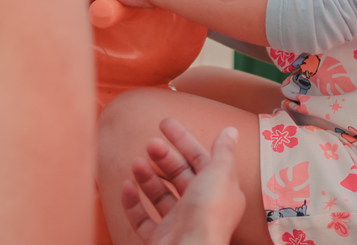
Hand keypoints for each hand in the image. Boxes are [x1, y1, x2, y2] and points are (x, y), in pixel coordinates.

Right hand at [121, 119, 244, 244]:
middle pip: (180, 176)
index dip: (183, 140)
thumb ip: (224, 151)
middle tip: (150, 143)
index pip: (201, 159)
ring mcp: (179, 224)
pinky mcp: (160, 239)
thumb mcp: (220, 174)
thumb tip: (230, 130)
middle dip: (164, 157)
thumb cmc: (208, 215)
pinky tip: (126, 186)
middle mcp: (200, 207)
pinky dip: (133, 202)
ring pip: (160, 196)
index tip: (164, 123)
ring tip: (136, 162)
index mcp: (219, 192)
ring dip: (147, 177)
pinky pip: (143, 219)